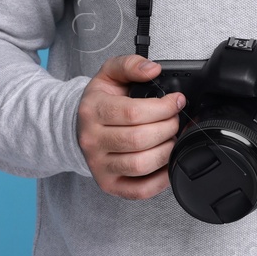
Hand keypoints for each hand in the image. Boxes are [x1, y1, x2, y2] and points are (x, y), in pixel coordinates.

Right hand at [77, 54, 186, 200]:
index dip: (163, 107)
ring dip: (166, 151)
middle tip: (175, 120)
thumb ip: (131, 64)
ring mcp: (99, 166)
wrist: (80, 127)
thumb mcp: (109, 73)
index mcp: (92, 111)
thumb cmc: (100, 101)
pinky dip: (160, 180)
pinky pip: (139, 190)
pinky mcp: (108, 185)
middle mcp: (92, 141)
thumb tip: (152, 69)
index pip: (133, 112)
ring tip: (171, 138)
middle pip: (139, 140)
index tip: (176, 102)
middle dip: (167, 128)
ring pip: (141, 165)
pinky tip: (167, 163)